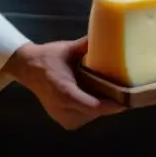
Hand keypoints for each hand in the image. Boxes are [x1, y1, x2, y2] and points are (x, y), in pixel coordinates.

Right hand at [3, 37, 124, 129]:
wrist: (28, 68)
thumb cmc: (49, 57)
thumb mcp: (68, 49)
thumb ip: (86, 45)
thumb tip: (107, 36)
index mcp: (66, 92)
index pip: (94, 106)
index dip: (112, 105)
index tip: (128, 99)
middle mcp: (64, 109)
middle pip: (96, 112)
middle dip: (111, 103)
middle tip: (124, 90)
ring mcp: (62, 117)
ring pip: (91, 116)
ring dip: (101, 106)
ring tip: (111, 91)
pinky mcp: (63, 120)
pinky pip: (84, 117)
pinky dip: (91, 108)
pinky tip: (95, 95)